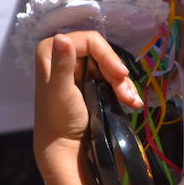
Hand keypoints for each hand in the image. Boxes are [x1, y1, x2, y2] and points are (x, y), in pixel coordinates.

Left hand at [33, 31, 142, 169]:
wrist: (65, 146)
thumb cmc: (59, 119)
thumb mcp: (60, 92)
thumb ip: (62, 66)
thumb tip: (62, 37)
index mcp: (51, 50)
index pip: (90, 41)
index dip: (108, 56)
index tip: (121, 75)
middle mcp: (64, 54)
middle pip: (102, 53)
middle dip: (117, 73)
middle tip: (126, 95)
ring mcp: (78, 68)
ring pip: (109, 65)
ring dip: (123, 83)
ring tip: (131, 102)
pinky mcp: (89, 81)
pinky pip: (111, 77)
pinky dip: (123, 88)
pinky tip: (132, 102)